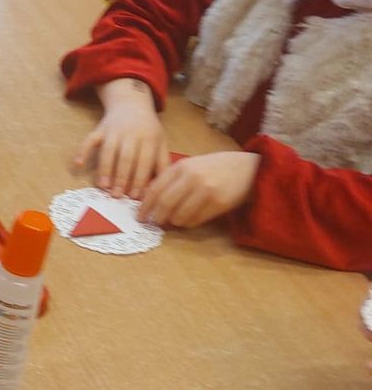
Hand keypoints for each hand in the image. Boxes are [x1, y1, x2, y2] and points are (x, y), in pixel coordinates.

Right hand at [73, 78, 167, 196]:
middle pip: (125, 159)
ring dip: (105, 170)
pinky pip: (90, 140)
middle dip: (121, 179)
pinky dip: (82, 151)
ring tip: (103, 187)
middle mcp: (131, 134)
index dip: (138, 180)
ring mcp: (114, 131)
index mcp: (149, 138)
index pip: (143, 162)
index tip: (134, 196)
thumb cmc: (148, 128)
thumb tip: (161, 185)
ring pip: (108, 151)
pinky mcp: (100, 129)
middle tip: (117, 196)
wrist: (132, 103)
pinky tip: (79, 164)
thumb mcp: (161, 141)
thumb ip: (162, 162)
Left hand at [138, 151, 259, 228]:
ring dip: (174, 222)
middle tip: (155, 223)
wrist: (249, 168)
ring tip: (176, 220)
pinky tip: (191, 218)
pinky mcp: (217, 203)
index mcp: (181, 166)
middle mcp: (191, 177)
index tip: (139, 216)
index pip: (155, 189)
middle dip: (157, 217)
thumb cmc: (217, 168)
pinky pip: (195, 221)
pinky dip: (189, 224)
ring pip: (179, 216)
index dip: (144, 206)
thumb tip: (150, 200)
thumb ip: (173, 179)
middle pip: (164, 204)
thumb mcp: (193, 166)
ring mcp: (205, 190)